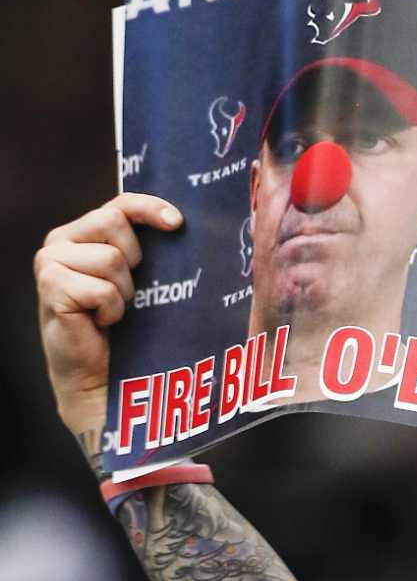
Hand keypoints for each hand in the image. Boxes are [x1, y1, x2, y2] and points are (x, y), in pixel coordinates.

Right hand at [33, 194, 181, 448]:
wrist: (103, 376)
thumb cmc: (128, 328)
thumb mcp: (142, 281)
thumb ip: (152, 250)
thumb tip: (202, 232)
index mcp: (84, 234)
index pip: (119, 204)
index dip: (149, 207)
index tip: (177, 223)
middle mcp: (60, 242)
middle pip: (112, 221)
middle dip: (134, 259)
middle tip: (129, 291)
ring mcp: (50, 262)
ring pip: (111, 257)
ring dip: (123, 291)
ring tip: (112, 312)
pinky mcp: (51, 286)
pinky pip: (102, 288)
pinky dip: (111, 309)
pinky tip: (99, 323)